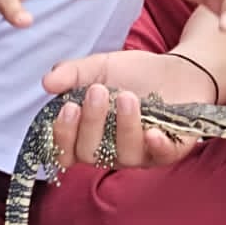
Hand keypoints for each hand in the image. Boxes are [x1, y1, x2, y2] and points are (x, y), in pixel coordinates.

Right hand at [42, 51, 217, 169]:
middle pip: (91, 154)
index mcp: (89, 137)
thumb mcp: (99, 68)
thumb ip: (72, 74)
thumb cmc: (133, 74)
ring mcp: (141, 154)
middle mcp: (111, 152)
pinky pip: (161, 157)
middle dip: (92, 123)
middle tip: (97, 91)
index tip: (67, 108)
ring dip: (124, 126)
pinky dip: (156, 146)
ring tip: (127, 96)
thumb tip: (47, 82)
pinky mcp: (171, 151)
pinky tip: (152, 131)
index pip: (65, 153)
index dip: (62, 138)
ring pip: (125, 155)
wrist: (178, 68)